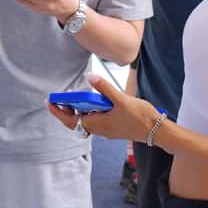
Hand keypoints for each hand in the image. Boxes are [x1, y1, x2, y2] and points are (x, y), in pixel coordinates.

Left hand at [47, 73, 161, 143]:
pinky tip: (93, 103)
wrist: (157, 131)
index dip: (59, 112)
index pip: (71, 121)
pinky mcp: (113, 128)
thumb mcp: (121, 99)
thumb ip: (104, 88)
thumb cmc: (140, 116)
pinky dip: (88, 113)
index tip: (50, 103)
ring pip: (85, 122)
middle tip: (58, 100)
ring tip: (72, 99)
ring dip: (77, 112)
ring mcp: (107, 130)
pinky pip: (95, 121)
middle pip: (76, 122)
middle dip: (65, 112)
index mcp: (99, 124)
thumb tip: (90, 77)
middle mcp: (100, 129)